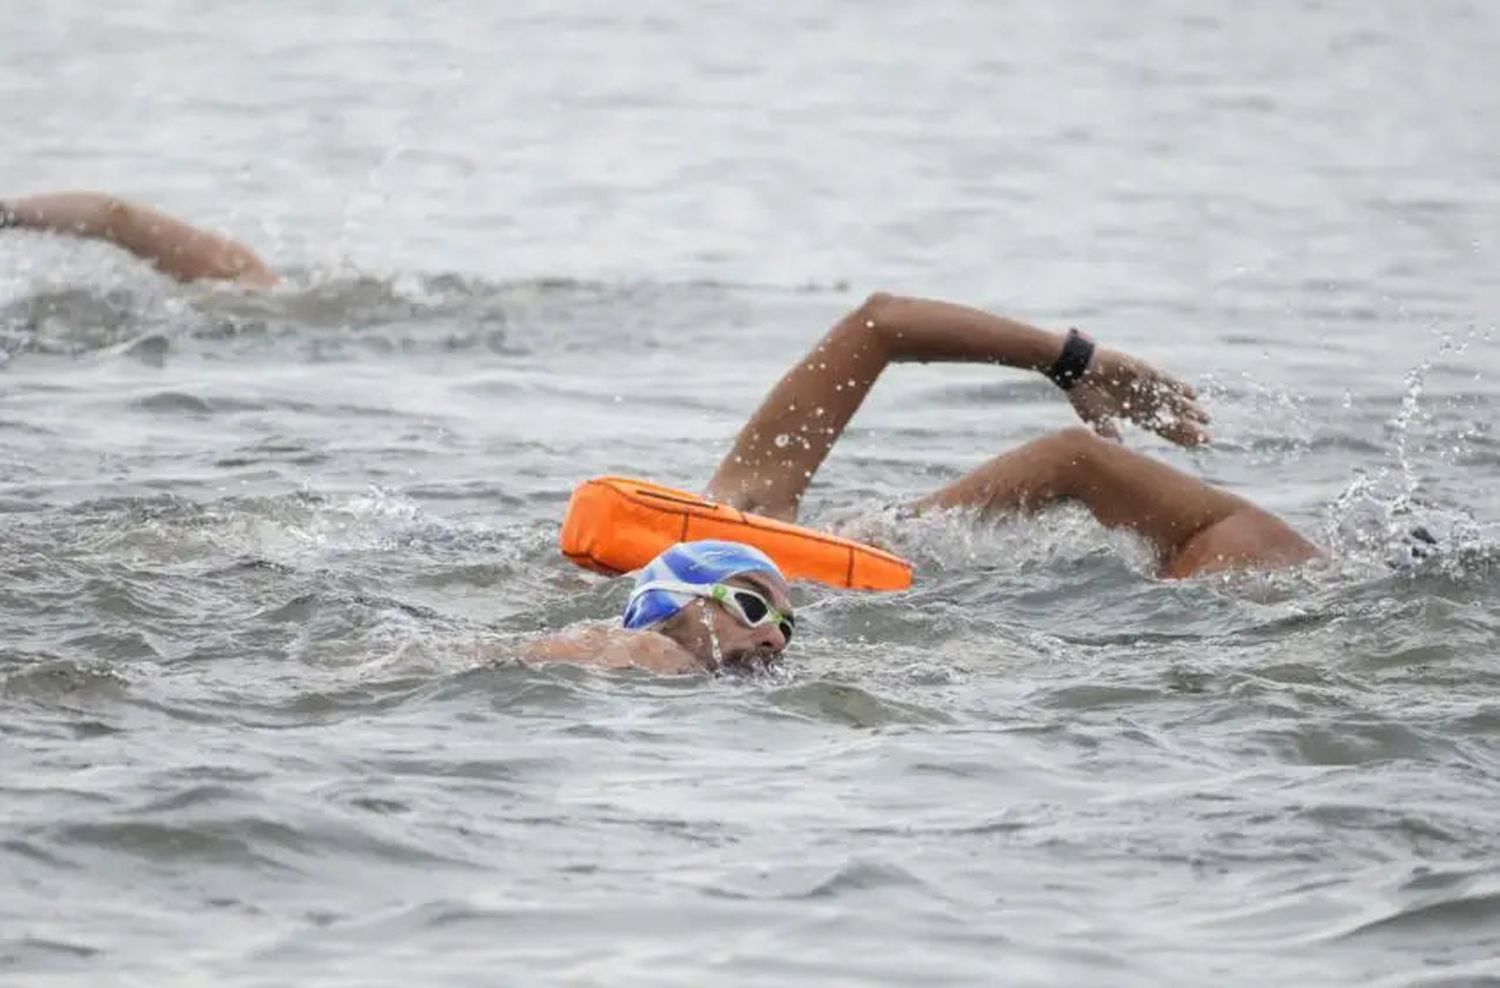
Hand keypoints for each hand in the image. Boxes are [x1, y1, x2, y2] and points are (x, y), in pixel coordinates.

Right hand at [1066, 347, 1209, 446]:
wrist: (1076, 369)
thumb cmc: (1083, 393)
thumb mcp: (1097, 417)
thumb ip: (1108, 432)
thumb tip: (1117, 449)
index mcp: (1133, 412)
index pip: (1160, 427)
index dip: (1177, 437)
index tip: (1193, 446)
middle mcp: (1143, 400)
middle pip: (1170, 416)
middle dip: (1188, 426)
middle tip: (1207, 436)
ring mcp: (1144, 386)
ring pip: (1171, 400)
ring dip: (1187, 409)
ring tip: (1205, 417)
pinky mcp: (1142, 372)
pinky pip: (1163, 380)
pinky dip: (1177, 387)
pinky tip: (1191, 393)